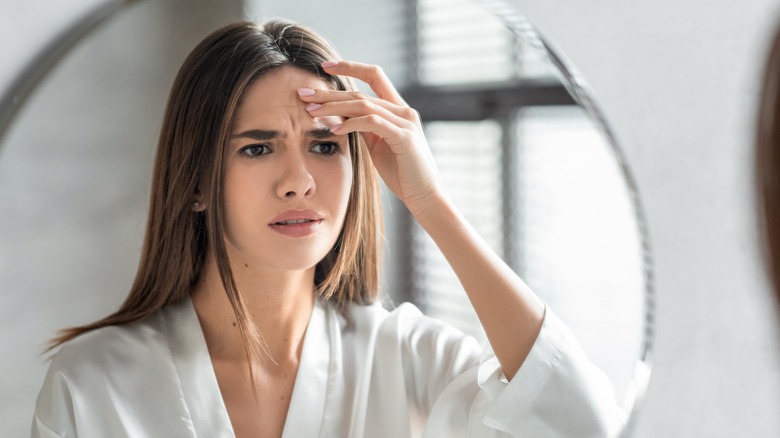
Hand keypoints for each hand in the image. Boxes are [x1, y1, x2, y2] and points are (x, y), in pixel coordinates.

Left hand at [298, 60, 441, 217]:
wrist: (425, 196)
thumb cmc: (402, 173)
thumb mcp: (378, 145)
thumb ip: (365, 128)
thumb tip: (342, 116)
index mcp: (398, 109)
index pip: (374, 76)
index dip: (350, 67)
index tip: (324, 66)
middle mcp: (404, 110)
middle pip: (361, 93)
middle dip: (329, 93)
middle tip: (303, 94)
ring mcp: (406, 122)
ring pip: (363, 105)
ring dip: (334, 107)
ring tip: (311, 111)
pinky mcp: (404, 137)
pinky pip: (372, 123)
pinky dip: (351, 123)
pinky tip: (334, 129)